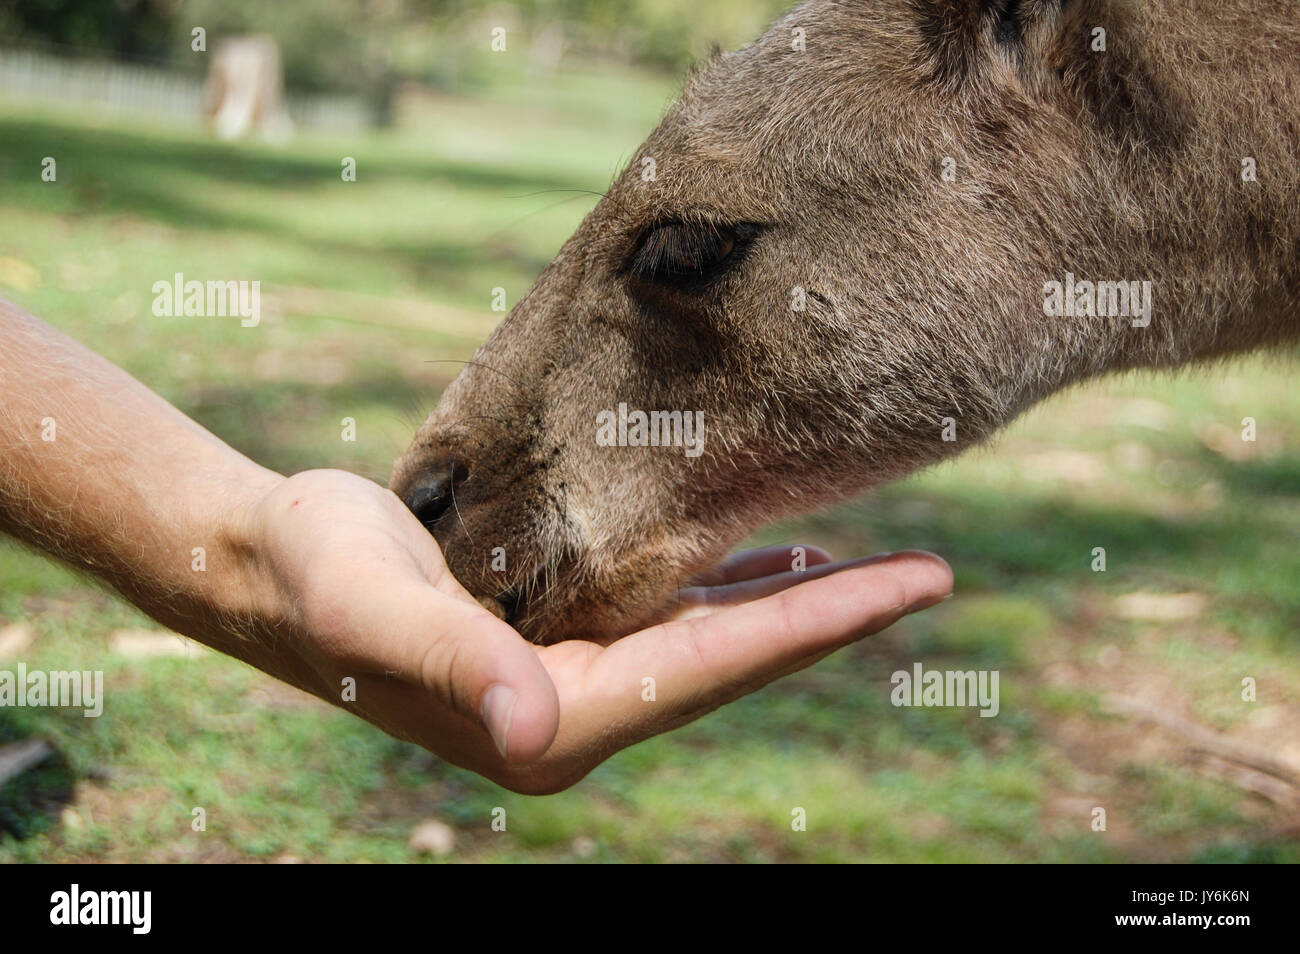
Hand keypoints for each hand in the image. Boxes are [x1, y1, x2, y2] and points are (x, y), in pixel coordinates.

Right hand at [244, 469, 952, 793]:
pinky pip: (671, 618)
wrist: (273, 565)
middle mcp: (577, 709)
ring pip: (713, 640)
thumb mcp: (374, 610)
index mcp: (553, 718)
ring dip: (791, 607)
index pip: (715, 668)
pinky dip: (730, 590)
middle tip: (930, 572)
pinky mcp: (563, 637)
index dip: (817, 626)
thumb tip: (537, 729)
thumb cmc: (315, 576)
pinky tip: (772, 563)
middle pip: (735, 659)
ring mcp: (575, 676)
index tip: (911, 583)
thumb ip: (457, 665)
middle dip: (833, 618)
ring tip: (871, 569)